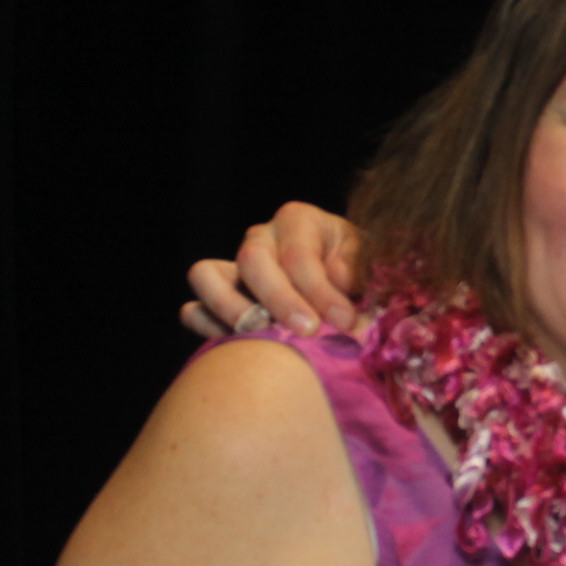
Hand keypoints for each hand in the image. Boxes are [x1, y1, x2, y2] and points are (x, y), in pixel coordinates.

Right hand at [182, 202, 364, 336]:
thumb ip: (358, 268)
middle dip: (280, 300)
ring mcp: (234, 267)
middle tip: (308, 332)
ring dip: (231, 308)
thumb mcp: (370, 263)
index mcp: (299, 222)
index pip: (299, 255)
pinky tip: (232, 343)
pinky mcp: (219, 299)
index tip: (343, 321)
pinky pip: (194, 308)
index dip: (320, 291)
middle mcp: (261, 238)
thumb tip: (336, 276)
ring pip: (206, 275)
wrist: (351, 289)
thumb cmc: (360, 274)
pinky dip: (205, 325)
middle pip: (252, 261)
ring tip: (260, 334)